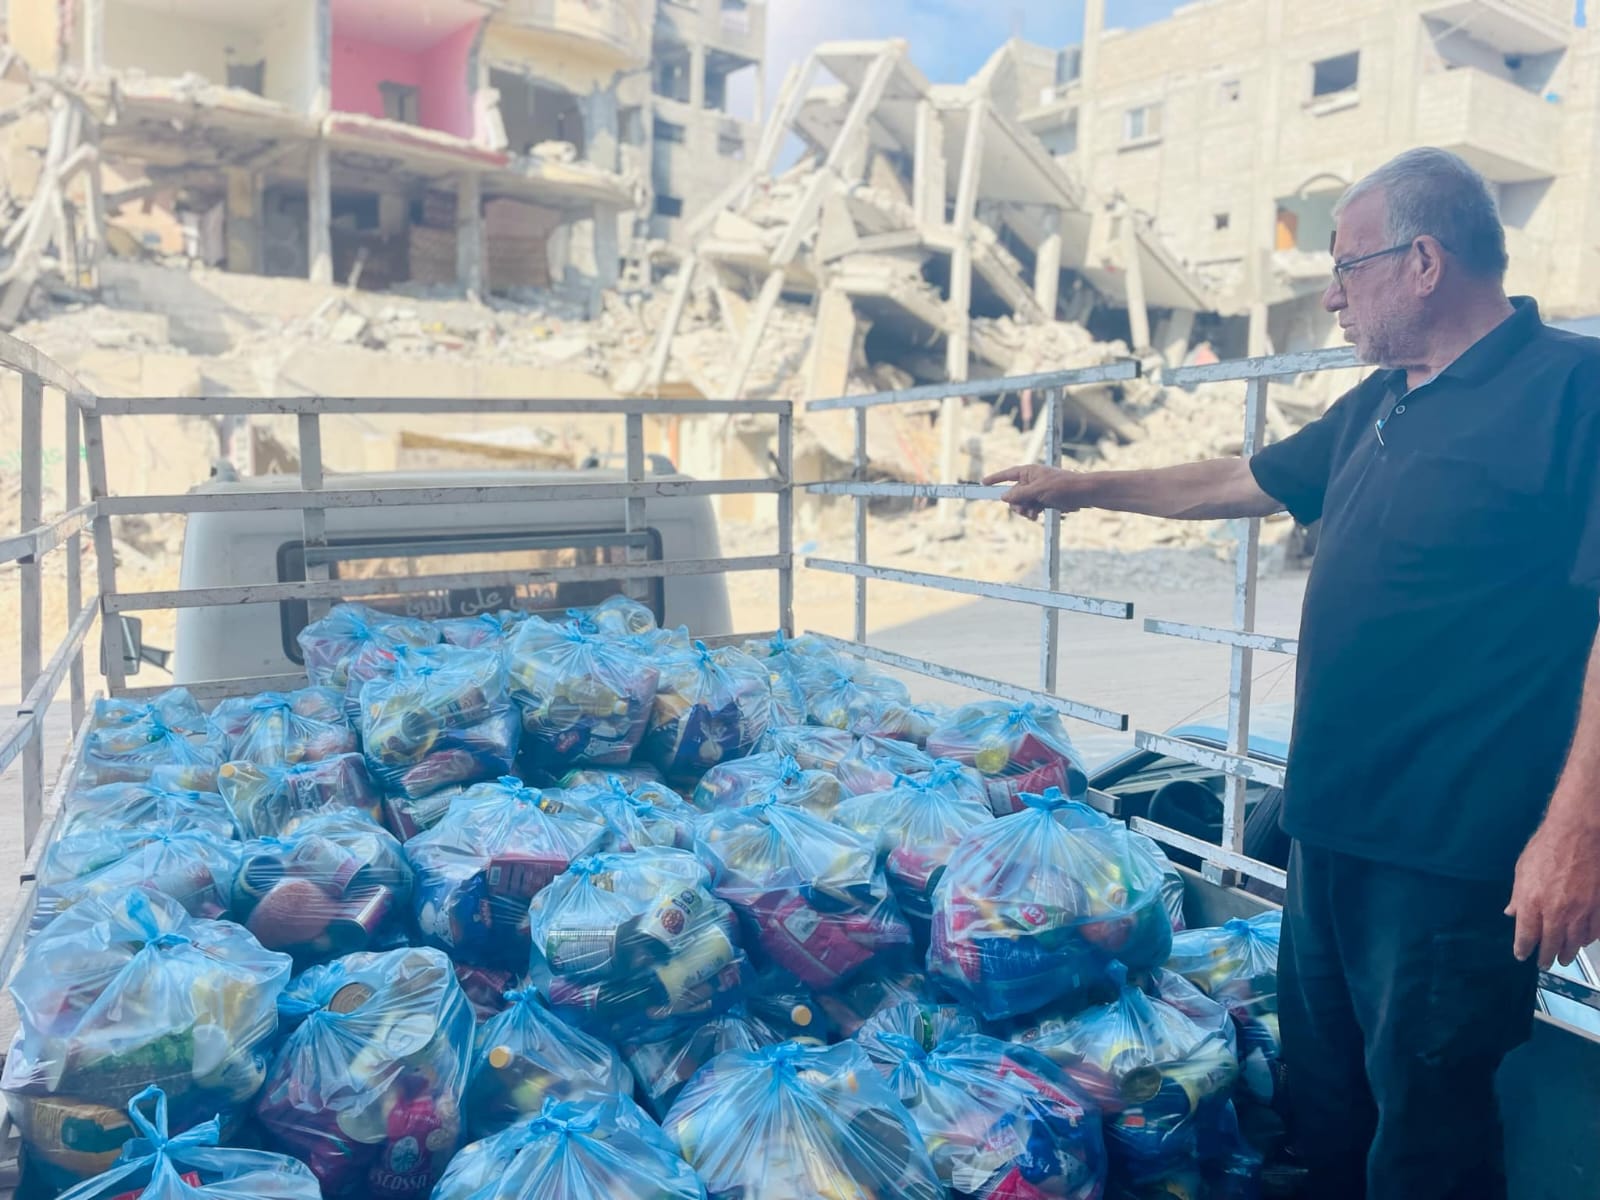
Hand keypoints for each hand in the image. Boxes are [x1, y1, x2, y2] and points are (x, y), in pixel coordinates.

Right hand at [982, 464, 1089, 520]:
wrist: (1082, 494)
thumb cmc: (1062, 486)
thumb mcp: (1038, 490)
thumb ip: (1019, 494)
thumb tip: (1003, 497)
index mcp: (1029, 472)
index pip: (1007, 475)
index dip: (995, 479)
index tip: (983, 483)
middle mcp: (1031, 481)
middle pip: (1013, 494)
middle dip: (1016, 503)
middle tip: (1024, 508)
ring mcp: (1036, 492)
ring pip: (1021, 504)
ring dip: (1025, 510)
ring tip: (1034, 514)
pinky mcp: (1043, 501)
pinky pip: (1030, 509)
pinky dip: (1031, 513)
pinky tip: (1037, 515)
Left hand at [1507, 809, 1599, 968]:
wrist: (1579, 834)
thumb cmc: (1547, 847)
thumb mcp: (1522, 870)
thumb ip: (1518, 896)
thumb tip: (1511, 912)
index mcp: (1533, 903)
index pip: (1526, 936)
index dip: (1524, 949)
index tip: (1523, 955)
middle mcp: (1557, 912)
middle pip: (1551, 944)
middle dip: (1546, 957)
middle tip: (1544, 964)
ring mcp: (1581, 911)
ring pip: (1575, 942)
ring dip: (1568, 952)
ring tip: (1564, 957)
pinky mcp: (1599, 906)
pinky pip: (1594, 931)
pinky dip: (1588, 939)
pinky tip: (1584, 940)